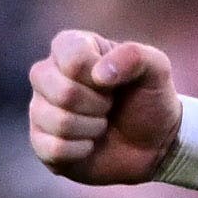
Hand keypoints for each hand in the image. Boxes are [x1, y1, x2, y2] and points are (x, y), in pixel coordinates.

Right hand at [27, 29, 184, 186]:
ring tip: (101, 124)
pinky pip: (52, 148)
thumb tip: (99, 74)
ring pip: (57, 122)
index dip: (98, 76)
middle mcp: (47, 75)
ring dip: (92, 128)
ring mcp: (40, 109)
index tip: (113, 83)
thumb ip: (134, 55)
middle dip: (98, 105)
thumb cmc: (150, 99)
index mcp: (69, 47)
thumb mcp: (156, 68)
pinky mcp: (41, 142)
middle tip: (109, 106)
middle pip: (63, 92)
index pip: (71, 56)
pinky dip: (80, 150)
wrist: (155, 144)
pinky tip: (89, 145)